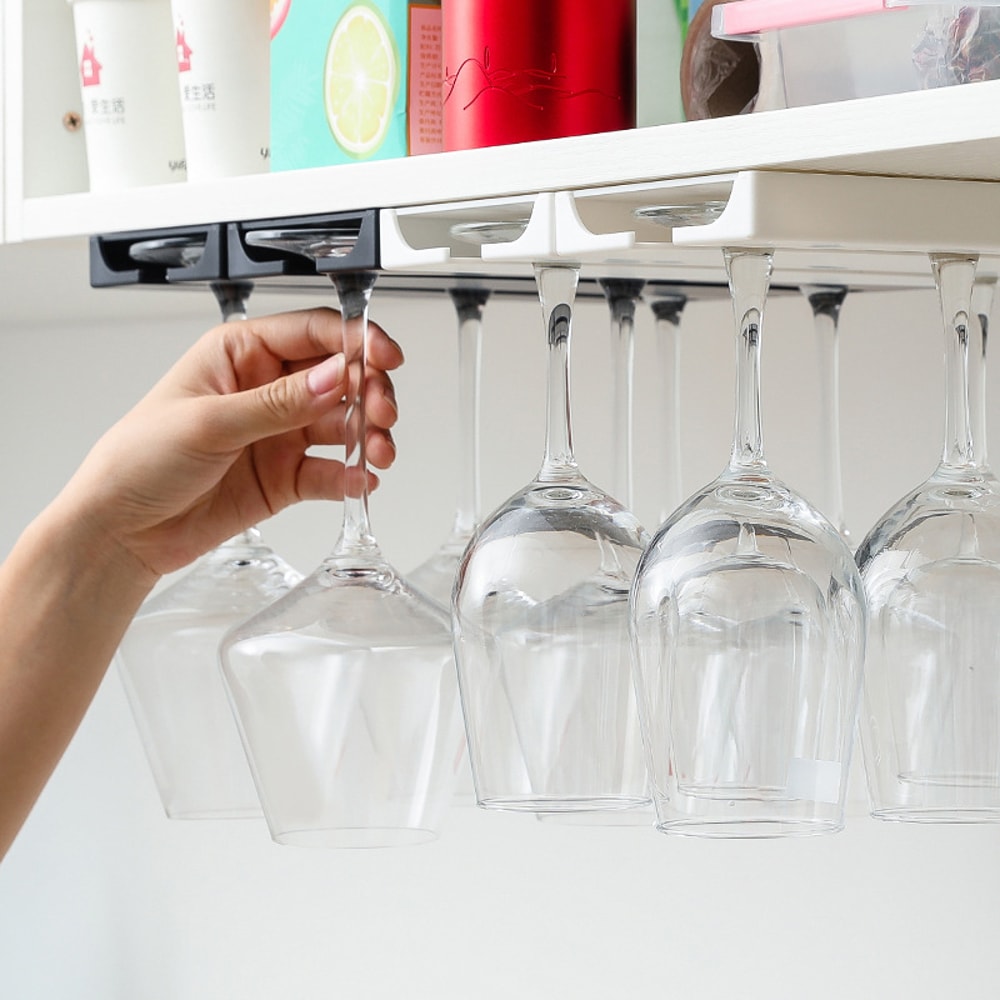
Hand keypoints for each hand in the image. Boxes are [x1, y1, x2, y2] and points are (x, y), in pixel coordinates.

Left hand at [61, 306, 402, 578]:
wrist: (122, 530)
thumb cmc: (139, 460)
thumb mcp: (209, 422)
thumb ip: (278, 402)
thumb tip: (334, 376)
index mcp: (241, 354)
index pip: (312, 332)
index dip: (355, 340)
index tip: (384, 357)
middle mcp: (266, 389)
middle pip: (339, 376)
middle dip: (370, 391)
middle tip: (382, 413)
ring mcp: (280, 433)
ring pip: (344, 423)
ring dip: (370, 435)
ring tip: (378, 452)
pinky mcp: (287, 476)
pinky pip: (331, 470)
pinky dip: (352, 475)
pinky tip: (360, 480)